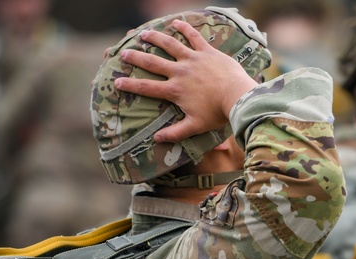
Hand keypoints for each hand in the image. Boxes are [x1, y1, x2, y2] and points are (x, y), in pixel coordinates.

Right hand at [114, 19, 256, 143]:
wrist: (238, 97)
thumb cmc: (217, 114)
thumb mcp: (195, 126)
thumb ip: (175, 133)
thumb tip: (156, 139)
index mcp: (175, 90)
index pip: (146, 88)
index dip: (130, 85)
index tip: (116, 82)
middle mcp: (179, 72)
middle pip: (152, 62)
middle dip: (136, 57)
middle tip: (124, 53)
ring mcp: (192, 59)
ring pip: (169, 45)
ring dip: (155, 38)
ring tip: (144, 34)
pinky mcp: (206, 51)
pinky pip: (193, 36)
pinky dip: (184, 28)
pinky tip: (176, 22)